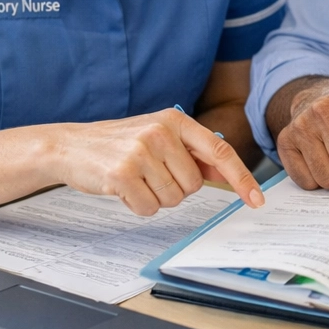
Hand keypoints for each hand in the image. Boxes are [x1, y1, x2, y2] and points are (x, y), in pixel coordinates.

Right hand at [48, 109, 264, 216]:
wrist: (71, 146)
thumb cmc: (121, 144)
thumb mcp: (160, 138)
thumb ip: (194, 154)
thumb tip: (229, 174)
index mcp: (175, 120)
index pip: (220, 152)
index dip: (241, 179)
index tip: (256, 200)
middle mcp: (160, 132)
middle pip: (194, 185)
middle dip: (175, 188)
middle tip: (150, 174)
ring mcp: (140, 152)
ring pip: (172, 199)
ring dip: (155, 197)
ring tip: (135, 179)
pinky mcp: (121, 174)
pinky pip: (148, 208)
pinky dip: (138, 206)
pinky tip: (123, 189)